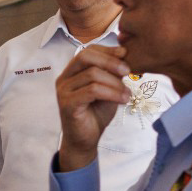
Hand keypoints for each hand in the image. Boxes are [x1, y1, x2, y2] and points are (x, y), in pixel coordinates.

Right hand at [55, 45, 131, 170]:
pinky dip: (111, 93)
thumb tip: (124, 55)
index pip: (88, 51)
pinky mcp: (67, 104)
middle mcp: (64, 79)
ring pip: (92, 74)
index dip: (107, 50)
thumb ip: (112, 73)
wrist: (85, 140)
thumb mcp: (108, 88)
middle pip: (85, 56)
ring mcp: (63, 91)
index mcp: (72, 72)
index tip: (125, 55)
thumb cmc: (96, 114)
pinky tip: (123, 99)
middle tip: (127, 71)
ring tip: (127, 93)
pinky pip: (92, 91)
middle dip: (110, 61)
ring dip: (115, 83)